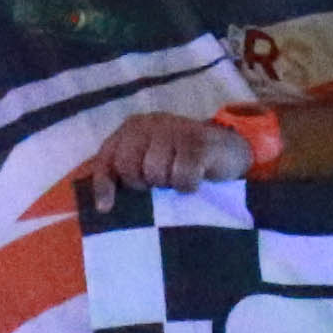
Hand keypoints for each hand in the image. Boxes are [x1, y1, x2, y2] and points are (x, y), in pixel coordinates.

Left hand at [80, 108, 261, 200]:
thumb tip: (104, 207)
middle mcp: (150, 123)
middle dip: (142, 183)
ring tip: (178, 178)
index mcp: (132, 128)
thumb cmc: (181, 161)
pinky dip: (188, 185)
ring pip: (155, 172)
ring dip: (168, 184)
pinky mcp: (198, 142)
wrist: (227, 150)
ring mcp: (174, 129)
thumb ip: (127, 174)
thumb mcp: (150, 163)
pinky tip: (196, 180)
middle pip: (128, 166)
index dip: (104, 185)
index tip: (106, 209)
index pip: (107, 158)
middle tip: (160, 183)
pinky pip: (182, 175)